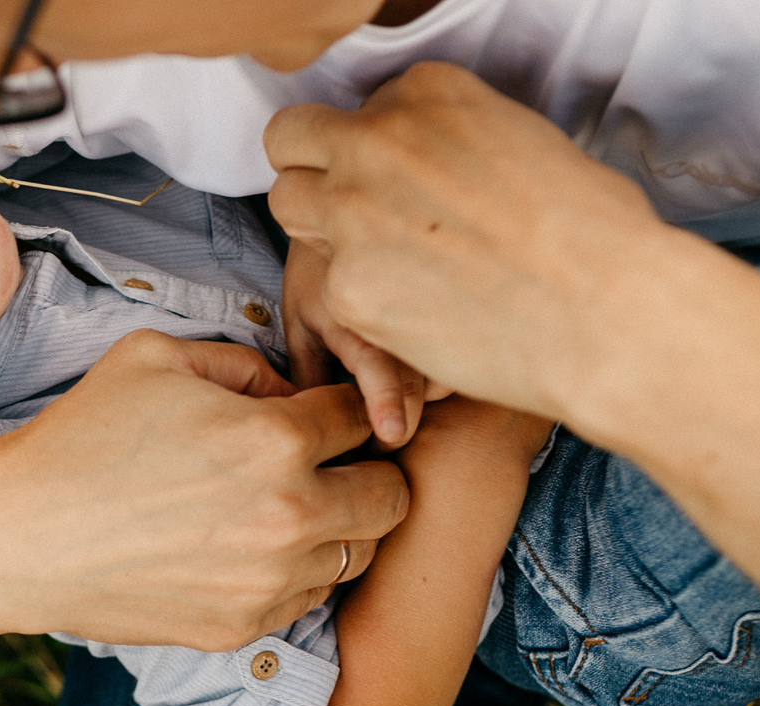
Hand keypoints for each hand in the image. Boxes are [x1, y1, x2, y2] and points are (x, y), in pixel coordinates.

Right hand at [0, 329, 407, 647]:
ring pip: (360, 553)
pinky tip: (245, 548)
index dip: (346, 408)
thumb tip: (294, 392)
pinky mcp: (244, 627)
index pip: (366, 417)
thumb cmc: (82, 437)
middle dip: (367, 472)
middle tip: (324, 465)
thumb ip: (246, 363)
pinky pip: (310, 597)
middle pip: (393, 496)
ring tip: (278, 508)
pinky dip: (296, 572)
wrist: (19, 539)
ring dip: (335, 527)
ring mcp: (270, 582)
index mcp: (276, 440)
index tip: (322, 414)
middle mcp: (289, 517)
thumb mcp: (157, 356)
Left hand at [266, 62, 674, 421]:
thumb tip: (435, 167)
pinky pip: (327, 287)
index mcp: (426, 92)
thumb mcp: (523, 143)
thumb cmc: (593, 235)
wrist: (604, 311)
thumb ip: (455, 144)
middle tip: (356, 215)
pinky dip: (362, 304)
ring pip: (288, 205)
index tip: (401, 185)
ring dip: (319, 229)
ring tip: (381, 264)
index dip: (373, 152)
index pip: (358, 110)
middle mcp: (376, 140)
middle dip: (315, 173)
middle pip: (293, 141)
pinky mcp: (345, 285)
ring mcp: (351, 211)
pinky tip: (416, 315)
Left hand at [284, 240, 450, 445]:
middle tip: (379, 439)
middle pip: (422, 383)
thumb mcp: (299, 321)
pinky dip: (444, 374)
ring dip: (426, 397)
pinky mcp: (453, 310)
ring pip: (447, 374)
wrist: (352, 211)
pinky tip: (421, 372)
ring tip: (395, 396)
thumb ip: (308, 374)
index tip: (392, 435)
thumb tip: (315, 428)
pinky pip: (460, 359)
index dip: (387, 400)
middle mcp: (400, 309)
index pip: (377, 362)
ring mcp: (432, 307)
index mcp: (351, 309)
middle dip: (405, 420)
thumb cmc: (317, 272)